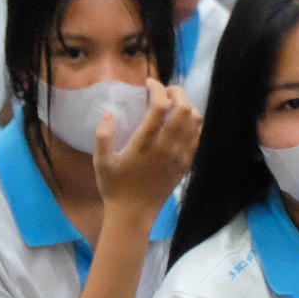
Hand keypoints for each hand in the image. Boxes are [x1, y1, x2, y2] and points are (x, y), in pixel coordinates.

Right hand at [93, 80, 199, 220]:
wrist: (134, 214)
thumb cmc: (114, 187)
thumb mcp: (101, 161)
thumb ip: (103, 135)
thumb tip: (108, 112)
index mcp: (145, 144)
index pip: (161, 107)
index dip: (158, 89)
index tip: (149, 83)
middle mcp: (167, 148)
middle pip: (185, 109)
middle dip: (177, 92)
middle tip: (165, 90)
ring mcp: (180, 156)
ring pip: (196, 121)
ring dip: (187, 105)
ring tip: (173, 103)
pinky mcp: (186, 164)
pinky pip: (198, 136)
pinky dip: (193, 123)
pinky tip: (180, 121)